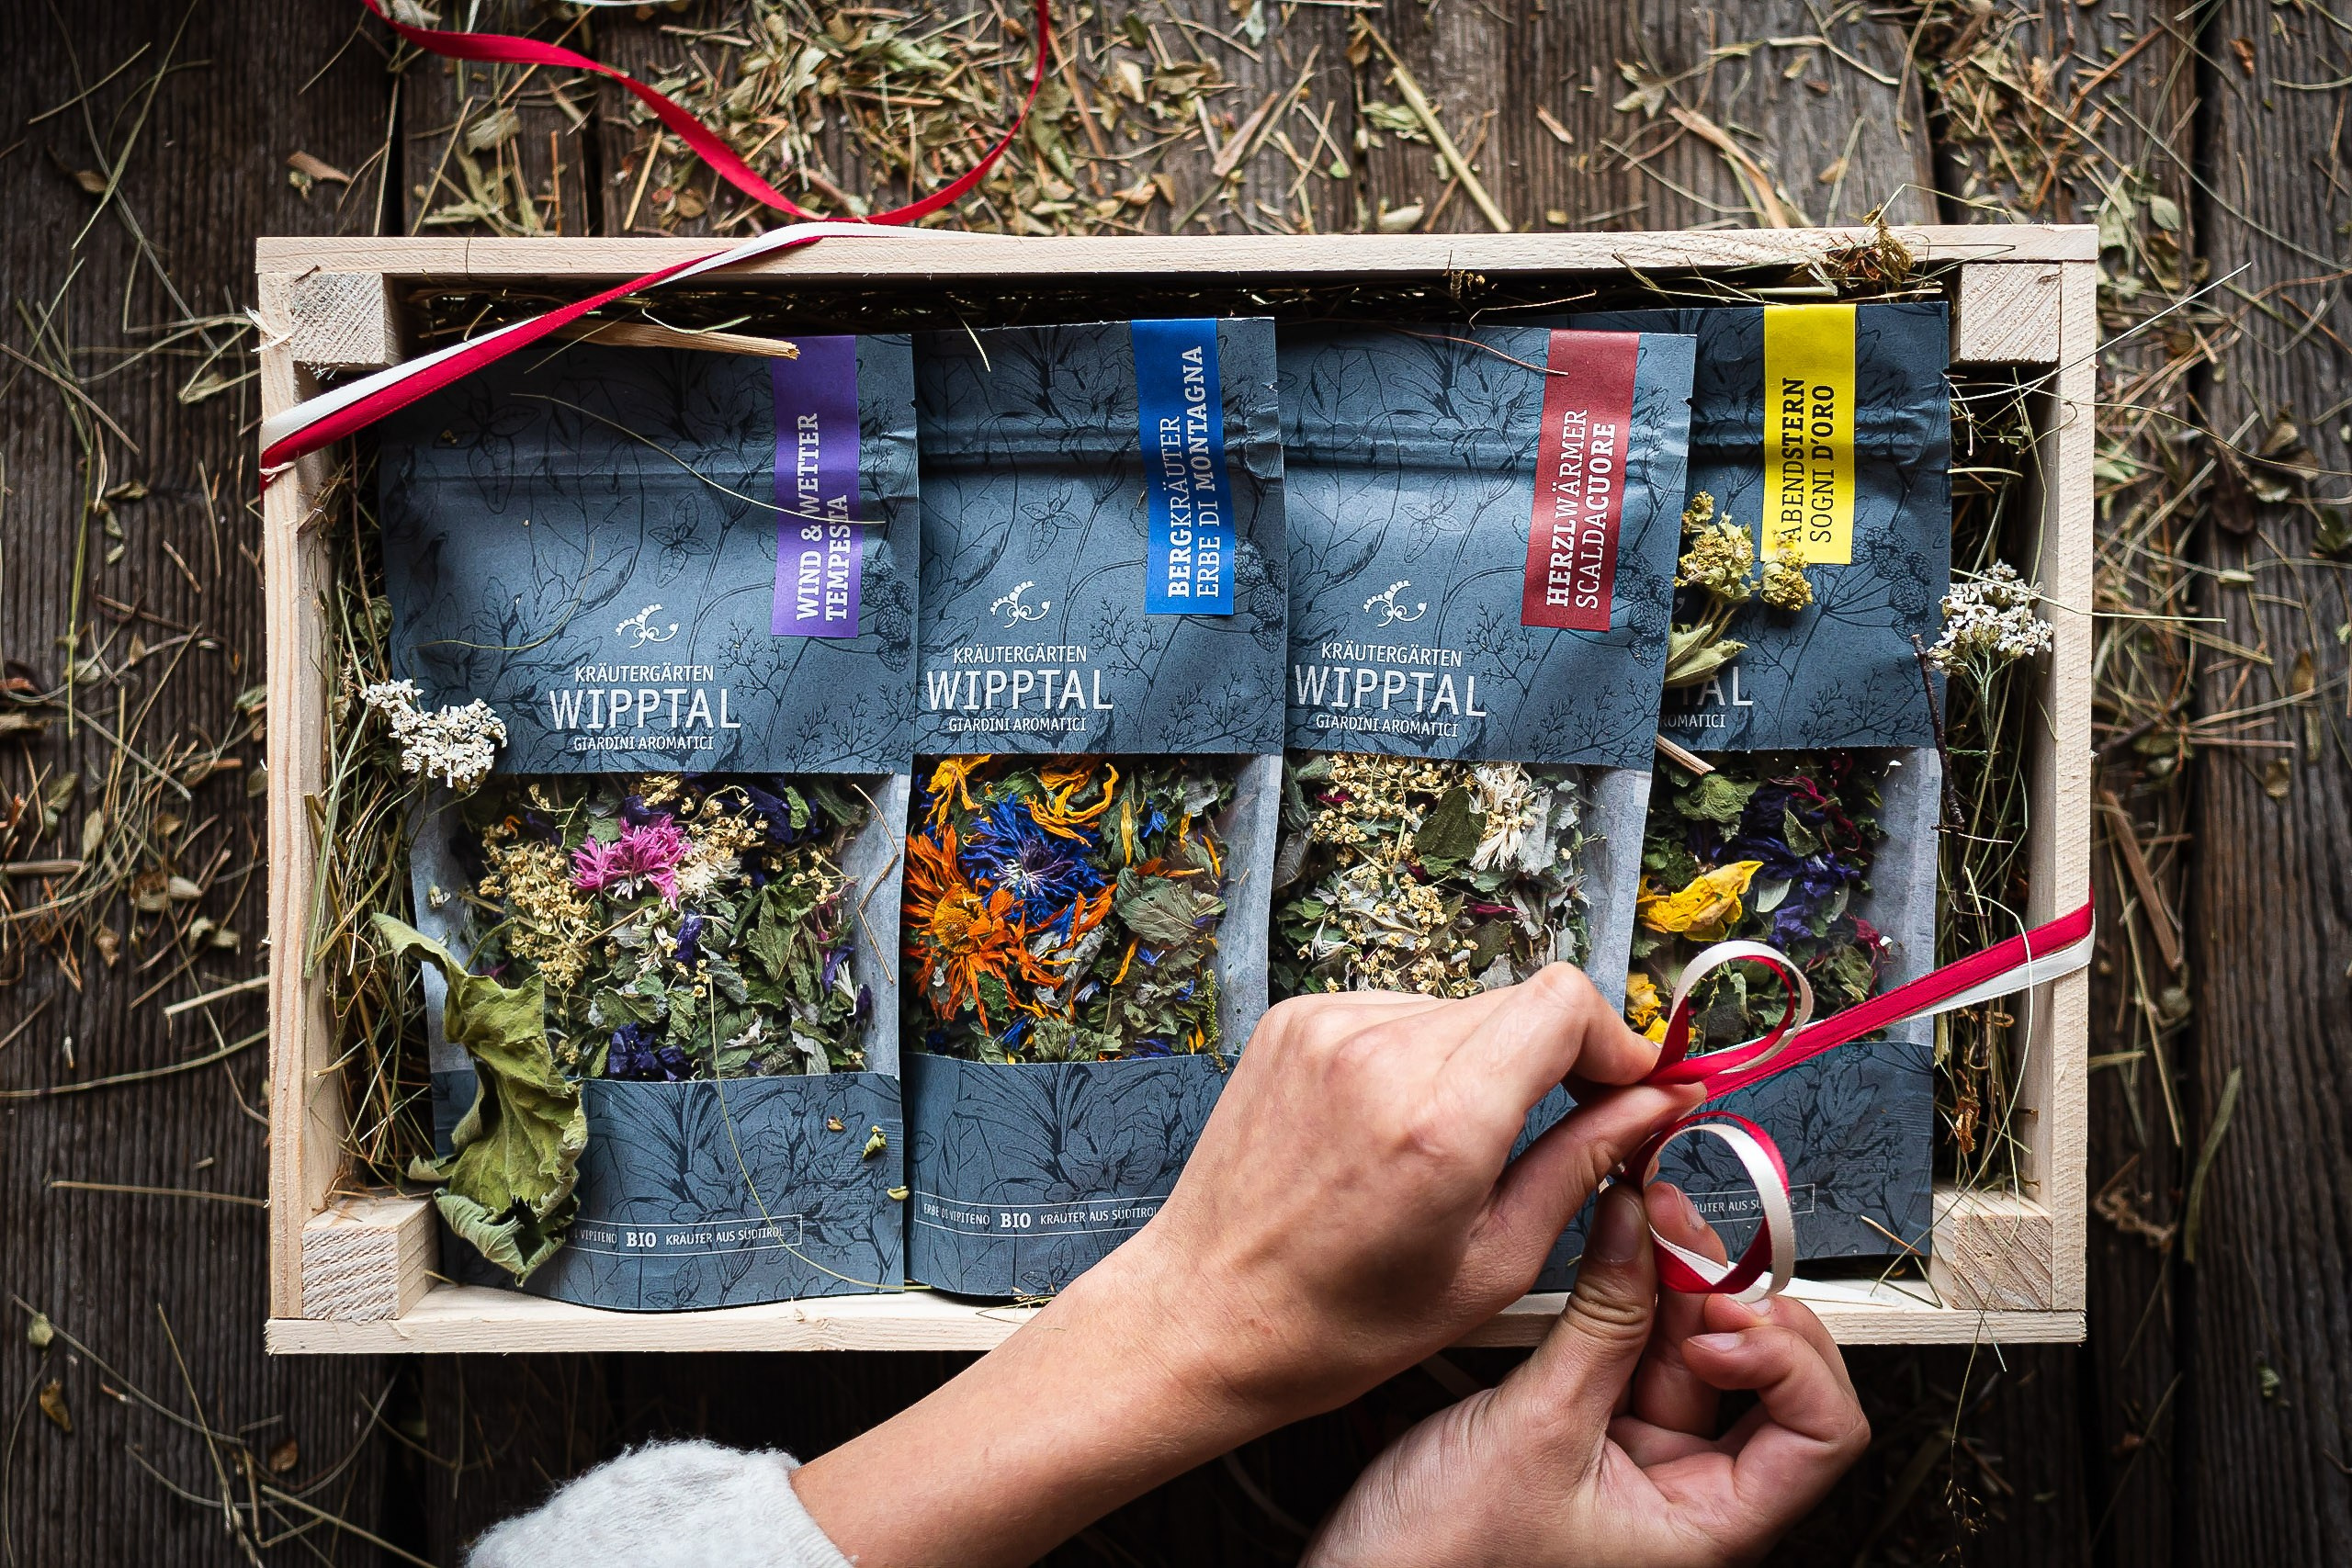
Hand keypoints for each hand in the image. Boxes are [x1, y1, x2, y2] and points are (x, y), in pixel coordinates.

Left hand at [1121, 970, 1700, 1424]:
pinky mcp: (1292, 1021)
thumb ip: (1582, 1165)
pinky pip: (1396, 1014)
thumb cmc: (1340, 1320)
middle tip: (1565, 1125)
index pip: (1563, 1004)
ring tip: (1460, 1145)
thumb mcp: (1491, 1264)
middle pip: (1520, 1002)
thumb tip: (1656, 1104)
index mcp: (1439, 1121)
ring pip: (1460, 1008)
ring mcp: (1326, 1028)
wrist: (1204, 1314)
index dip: (1614, 1040)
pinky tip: (1399, 1128)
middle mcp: (1379, 1055)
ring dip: (1485, 1061)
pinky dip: (1420, 1059)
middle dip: (1558, 1058)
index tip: (1629, 1087)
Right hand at [1305, 1182, 1870, 1567]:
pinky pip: (1629, 1345)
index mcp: (1707, 1526)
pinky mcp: (1584, 1423)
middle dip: (1727, 1292)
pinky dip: (1625, 1291)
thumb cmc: (1440, 1563)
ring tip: (1640, 1216)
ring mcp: (1636, 1454)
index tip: (1722, 1319)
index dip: (1788, 1360)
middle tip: (1676, 1229)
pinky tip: (1609, 1247)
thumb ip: (1599, 1323)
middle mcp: (1685, 1491)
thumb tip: (1643, 1229)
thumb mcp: (1534, 1428)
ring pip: (1689, 1345)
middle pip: (1760, 1372)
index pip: (1820, 1432)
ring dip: (1673, 1275)